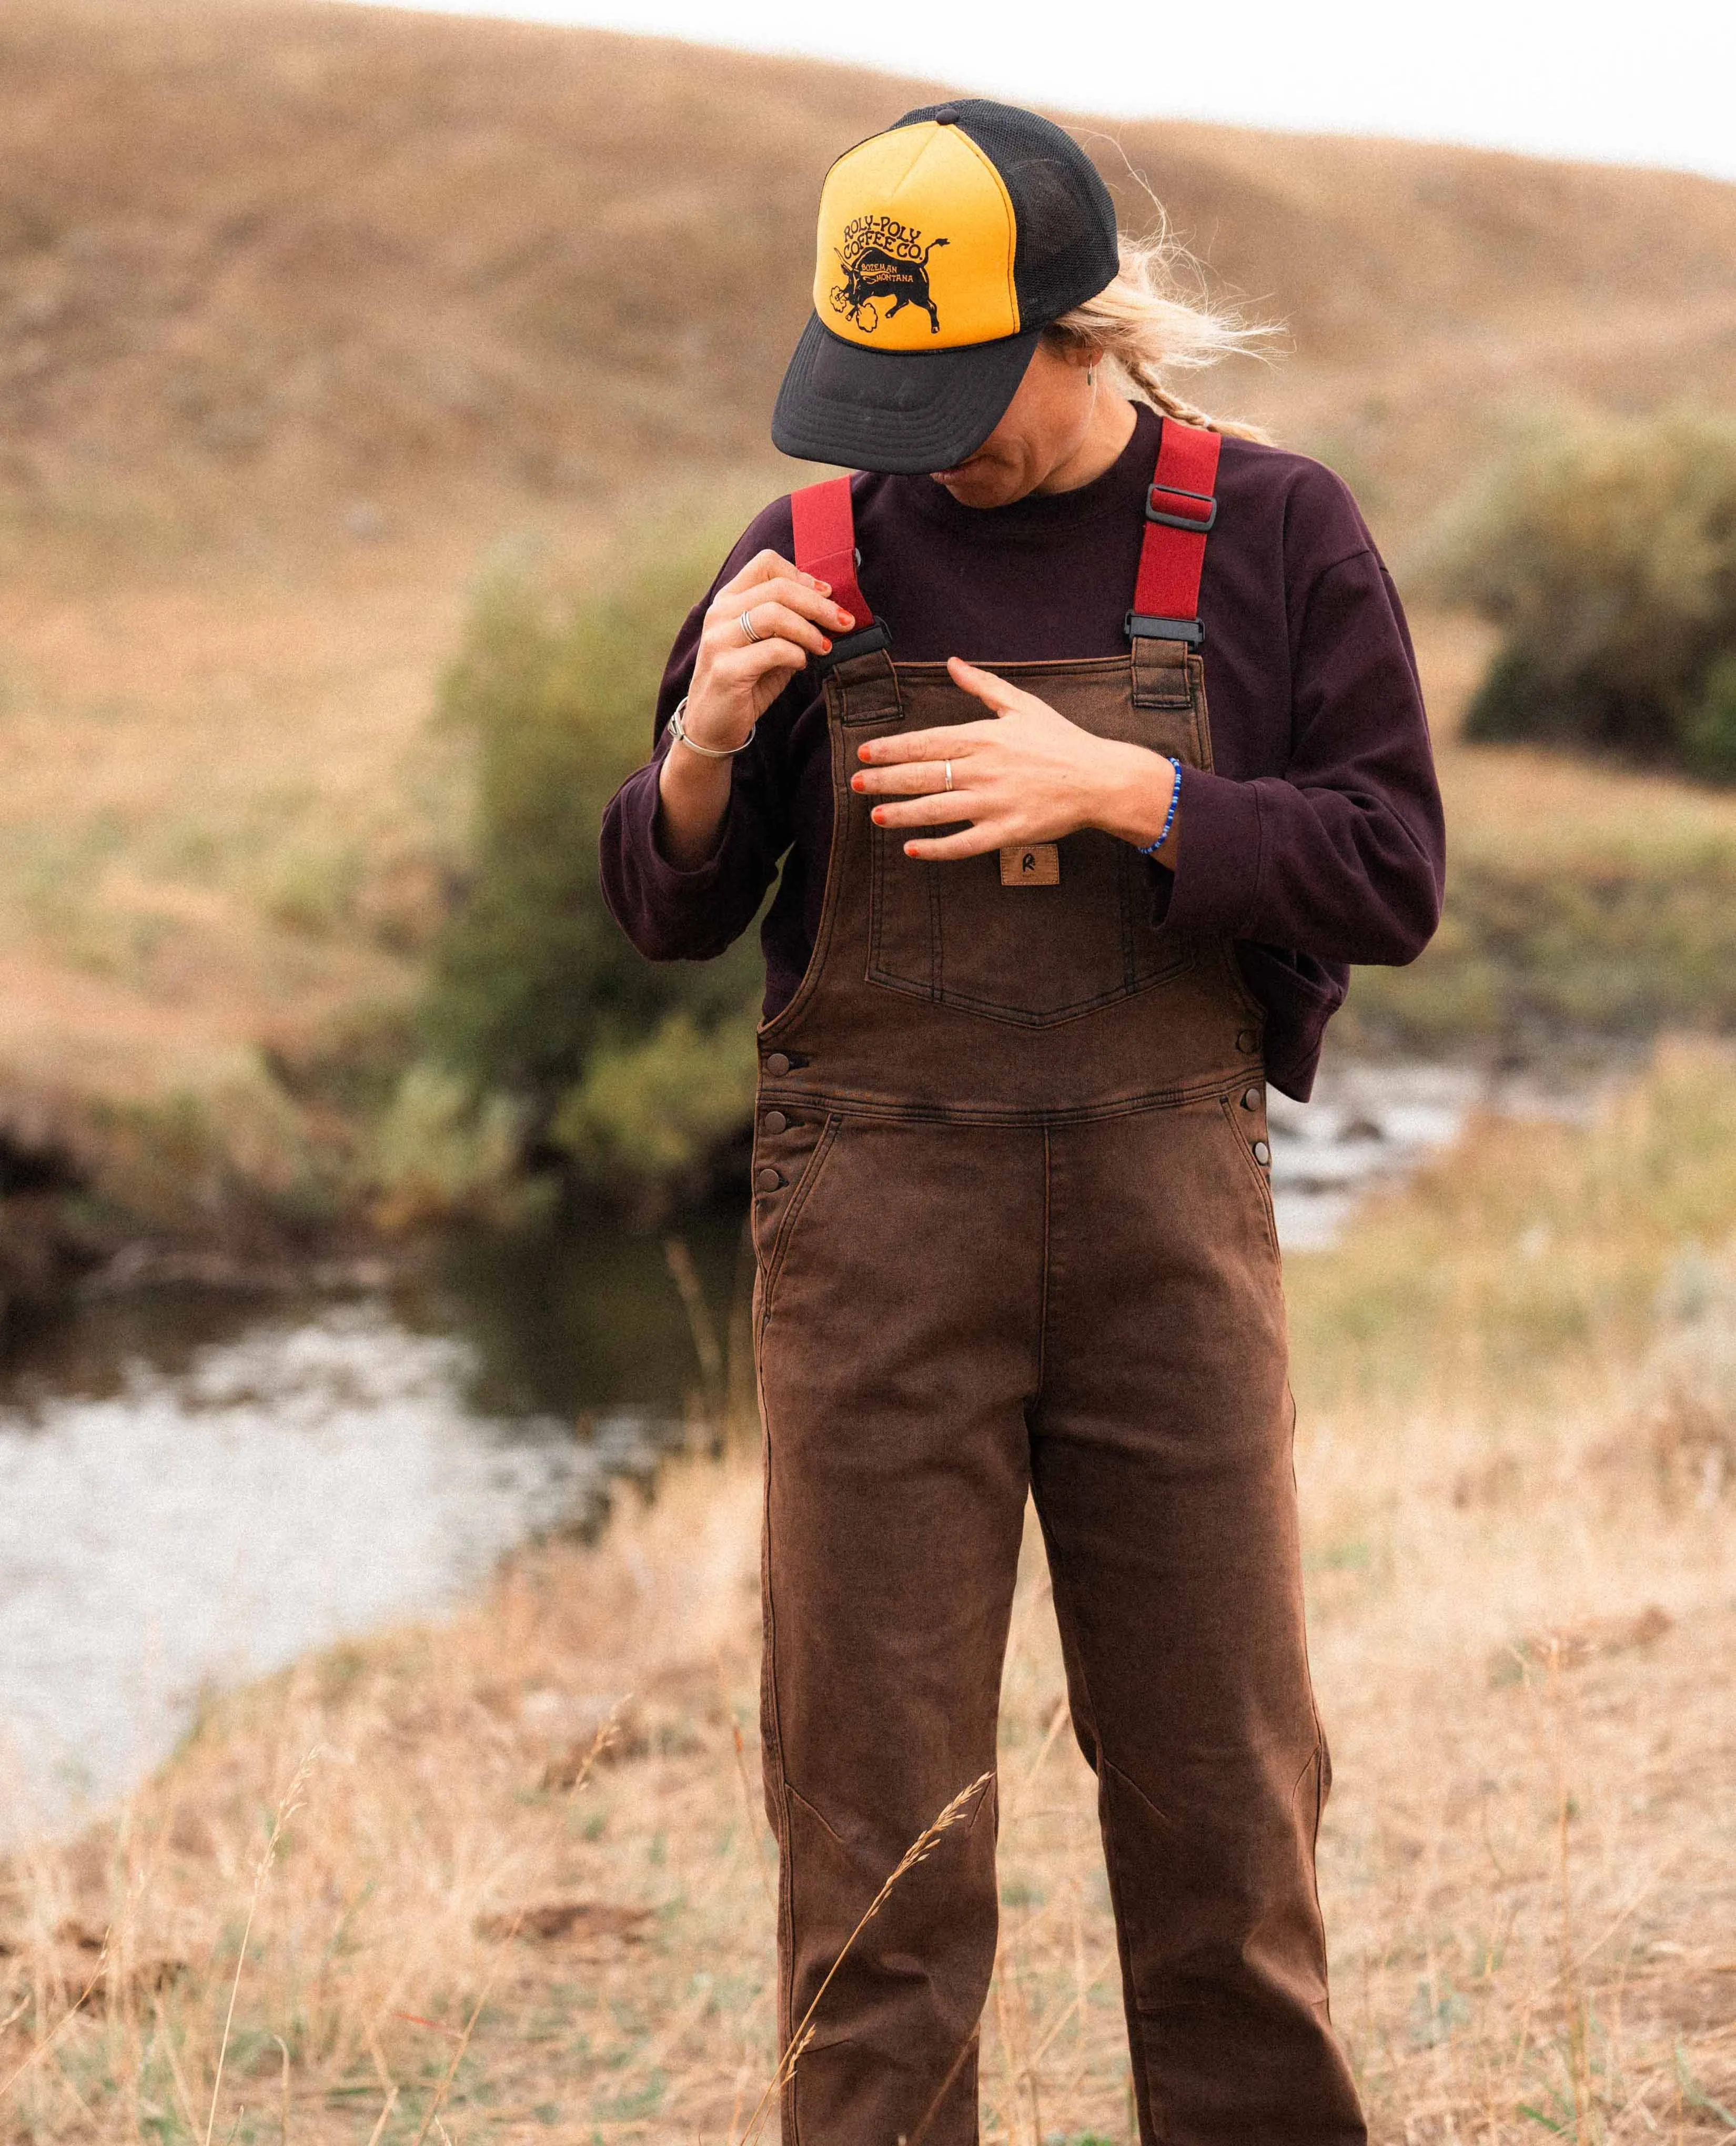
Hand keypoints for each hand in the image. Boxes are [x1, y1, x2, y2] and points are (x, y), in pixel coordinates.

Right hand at [682, 549, 856, 750]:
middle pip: (777, 588)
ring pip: (774, 614)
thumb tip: (830, 604)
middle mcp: (719, 614)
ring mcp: (718, 640)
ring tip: (824, 646)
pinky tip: (800, 664)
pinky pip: (773, 650)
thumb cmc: (746, 682)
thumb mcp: (768, 644)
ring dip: (809, 630)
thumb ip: (790, 621)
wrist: (713, 726)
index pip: (766, 564)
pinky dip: (797, 655)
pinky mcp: (726, 669)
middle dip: (819, 604)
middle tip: (843, 622)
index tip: (828, 594)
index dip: (803, 576)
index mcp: (729, 600)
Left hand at [850, 657, 1179, 860]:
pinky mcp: (1007, 831)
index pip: (927, 742)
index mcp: (984, 736)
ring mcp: (994, 802)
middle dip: (885, 780)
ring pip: (937, 809)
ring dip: (903, 813)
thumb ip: (982, 685)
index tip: (865, 752)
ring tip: (876, 816)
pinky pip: (964, 843)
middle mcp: (984, 769)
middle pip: (923, 775)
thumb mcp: (1022, 704)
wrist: (1101, 778)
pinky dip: (937, 848)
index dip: (893, 748)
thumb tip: (951, 661)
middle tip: (856, 785)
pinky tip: (912, 849)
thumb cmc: (1061, 740)